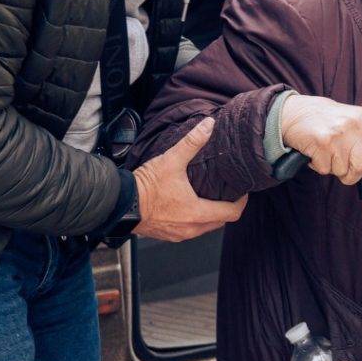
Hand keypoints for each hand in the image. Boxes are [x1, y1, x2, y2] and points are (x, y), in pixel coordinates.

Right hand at [134, 117, 247, 240]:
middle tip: (228, 192)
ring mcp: (178, 235)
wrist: (119, 204)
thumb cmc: (145, 186)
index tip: (242, 191)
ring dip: (210, 215)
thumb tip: (209, 125)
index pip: (231, 213)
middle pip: (220, 222)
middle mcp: (190, 229)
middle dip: (227, 208)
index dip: (241, 202)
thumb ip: (192, 142)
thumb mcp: (171, 160)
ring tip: (211, 197)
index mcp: (197, 213)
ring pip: (205, 228)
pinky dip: (195, 220)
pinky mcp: (167, 235)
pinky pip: (190, 230)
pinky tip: (190, 205)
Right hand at [280, 94, 361, 191]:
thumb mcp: (347, 120)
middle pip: (361, 166)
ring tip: (324, 152)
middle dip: (351, 175)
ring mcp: (338, 134)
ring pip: (342, 170)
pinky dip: (318, 166)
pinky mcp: (322, 143)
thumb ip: (361, 139)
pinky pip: (325, 169)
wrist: (291, 112)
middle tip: (341, 170)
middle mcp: (354, 125)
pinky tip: (314, 152)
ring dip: (332, 168)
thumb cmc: (320, 119)